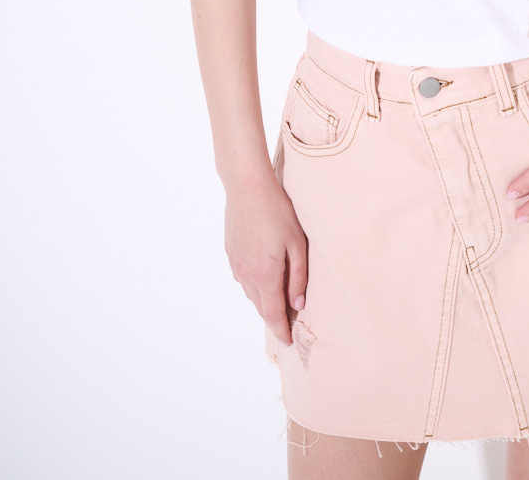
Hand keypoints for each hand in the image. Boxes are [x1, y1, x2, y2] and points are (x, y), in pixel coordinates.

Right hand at [224, 170, 307, 345]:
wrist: (246, 187)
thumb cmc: (277, 211)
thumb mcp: (296, 243)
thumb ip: (298, 277)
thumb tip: (298, 305)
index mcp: (265, 276)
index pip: (273, 314)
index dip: (281, 331)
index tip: (289, 342)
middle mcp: (246, 275)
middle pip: (261, 307)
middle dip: (274, 319)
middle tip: (287, 325)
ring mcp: (235, 265)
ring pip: (251, 294)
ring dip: (264, 302)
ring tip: (278, 303)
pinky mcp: (230, 254)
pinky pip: (243, 279)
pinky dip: (255, 286)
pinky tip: (264, 277)